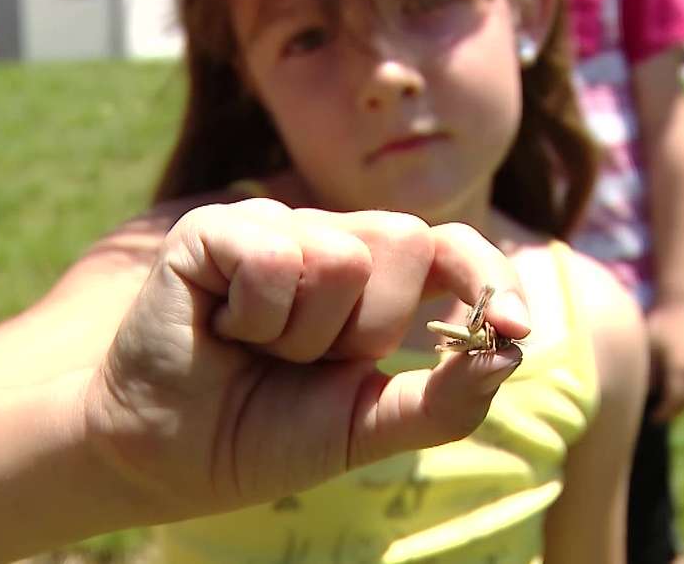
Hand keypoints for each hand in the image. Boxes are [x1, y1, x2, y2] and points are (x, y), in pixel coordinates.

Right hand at [82, 199, 529, 522]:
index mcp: (379, 283)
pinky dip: (254, 314)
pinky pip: (276, 254)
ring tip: (258, 348)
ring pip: (344, 255)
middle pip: (409, 241)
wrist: (170, 456)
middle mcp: (334, 241)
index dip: (489, 276)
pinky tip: (222, 327)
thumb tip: (512, 351)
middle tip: (307, 360)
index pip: (454, 248)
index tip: (514, 326)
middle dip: (369, 328)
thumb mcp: (370, 427)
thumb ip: (445, 400)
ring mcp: (277, 227)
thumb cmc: (265, 433)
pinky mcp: (217, 229)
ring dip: (303, 334)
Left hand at [646, 300, 683, 422]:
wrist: (679, 300)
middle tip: (658, 417)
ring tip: (667, 406)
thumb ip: (648, 371)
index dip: (663, 412)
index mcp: (680, 368)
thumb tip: (645, 392)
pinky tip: (674, 389)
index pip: (673, 399)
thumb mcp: (648, 346)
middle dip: (673, 411)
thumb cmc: (658, 321)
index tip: (652, 419)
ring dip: (682, 402)